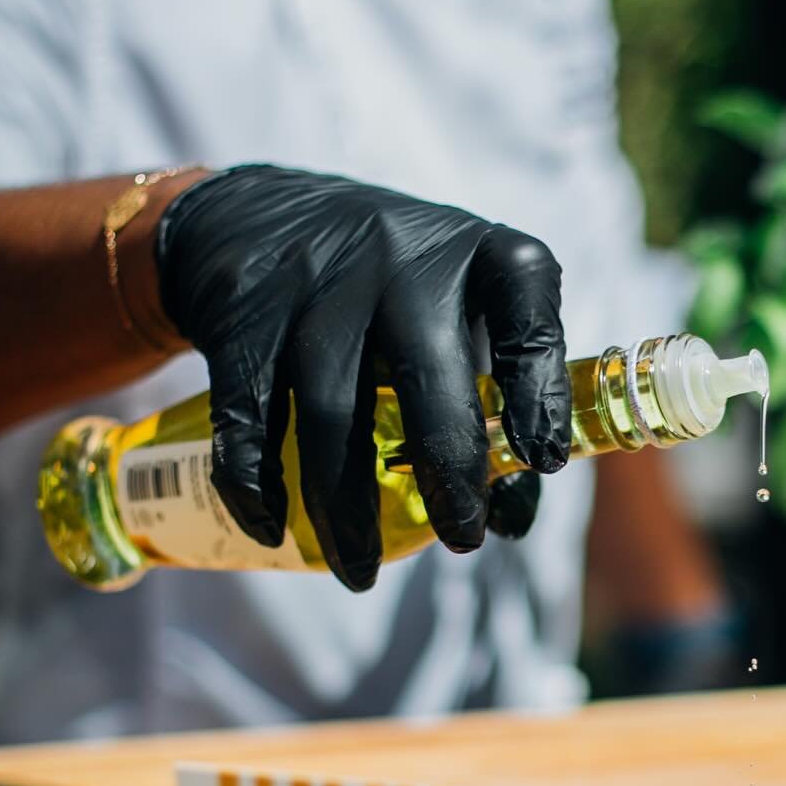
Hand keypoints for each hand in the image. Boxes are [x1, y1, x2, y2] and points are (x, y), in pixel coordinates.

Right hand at [156, 165, 569, 589]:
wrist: (260, 214)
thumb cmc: (398, 290)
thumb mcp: (461, 313)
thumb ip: (495, 398)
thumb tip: (511, 521)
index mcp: (482, 256)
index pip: (527, 317)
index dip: (539, 391)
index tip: (543, 462)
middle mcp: (404, 261)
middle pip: (427, 378)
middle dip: (448, 474)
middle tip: (463, 541)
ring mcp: (317, 283)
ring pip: (332, 414)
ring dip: (347, 508)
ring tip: (364, 572)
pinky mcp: (243, 312)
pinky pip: (248, 415)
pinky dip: (257, 484)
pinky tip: (275, 530)